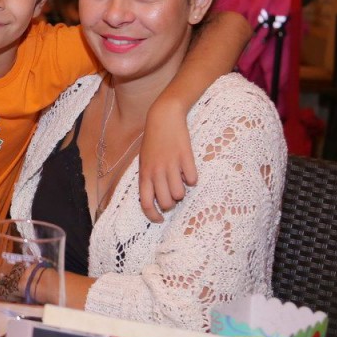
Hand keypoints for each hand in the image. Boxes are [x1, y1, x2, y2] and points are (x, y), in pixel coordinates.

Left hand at [137, 99, 198, 220]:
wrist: (163, 117)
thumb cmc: (153, 141)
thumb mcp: (144, 161)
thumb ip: (148, 178)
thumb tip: (154, 198)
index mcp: (144, 173)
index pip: (145, 203)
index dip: (153, 215)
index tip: (160, 219)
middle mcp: (156, 172)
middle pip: (166, 202)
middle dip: (172, 203)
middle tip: (173, 194)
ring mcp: (171, 165)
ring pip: (179, 194)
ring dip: (182, 191)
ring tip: (180, 181)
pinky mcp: (185, 158)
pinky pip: (192, 179)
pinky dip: (192, 179)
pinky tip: (188, 170)